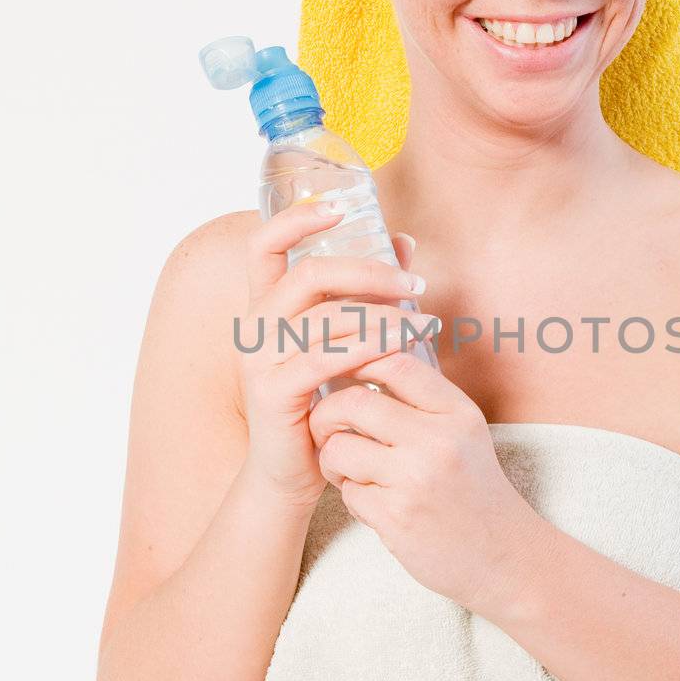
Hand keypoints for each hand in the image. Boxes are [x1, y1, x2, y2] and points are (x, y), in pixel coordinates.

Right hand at [238, 208, 424, 509]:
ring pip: (326, 318)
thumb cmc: (319, 401)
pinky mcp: (274, 393)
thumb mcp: (339, 340)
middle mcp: (255, 325)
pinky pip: (326, 360)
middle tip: (415, 282)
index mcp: (265, 305)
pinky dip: (370, 350)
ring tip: (424, 322)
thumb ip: (364, 291)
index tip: (340, 207)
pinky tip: (401, 351)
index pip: (264, 244)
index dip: (297, 218)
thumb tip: (403, 239)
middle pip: (309, 275)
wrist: (288, 473)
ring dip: (384, 315)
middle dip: (369, 272)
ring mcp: (261, 360)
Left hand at [307, 349, 543, 616]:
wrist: (504, 557)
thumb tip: (364, 363)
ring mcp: (416, 480)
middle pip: (352, 402)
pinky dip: (352, 497)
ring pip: (338, 448)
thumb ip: (424, 401)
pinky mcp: (397, 518)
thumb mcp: (465, 434)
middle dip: (326, 415)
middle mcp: (438, 441)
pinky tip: (375, 504)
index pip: (396, 364)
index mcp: (457, 414)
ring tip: (349, 471)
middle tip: (327, 428)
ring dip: (333, 460)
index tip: (344, 375)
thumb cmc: (475, 491)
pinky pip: (347, 492)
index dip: (359, 361)